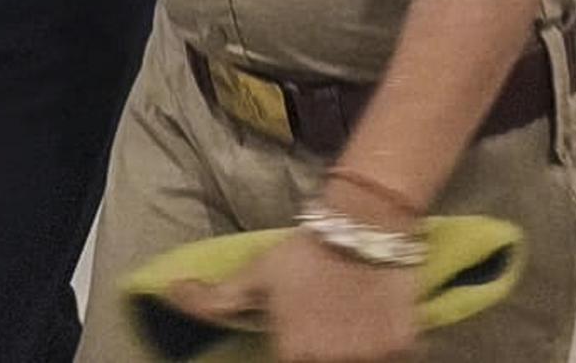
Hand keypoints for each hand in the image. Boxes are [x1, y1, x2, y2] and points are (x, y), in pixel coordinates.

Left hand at [164, 231, 418, 362]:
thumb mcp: (257, 274)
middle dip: (324, 351)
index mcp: (295, 353)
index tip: (300, 335)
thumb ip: (214, 299)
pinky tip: (372, 320)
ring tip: (347, 322)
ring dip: (352, 351)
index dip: (294, 351)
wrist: (364, 225)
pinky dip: (382, 348)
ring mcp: (372, 359)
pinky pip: (391, 359)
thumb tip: (170, 294)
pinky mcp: (406, 350)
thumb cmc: (304, 252)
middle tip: (327, 323)